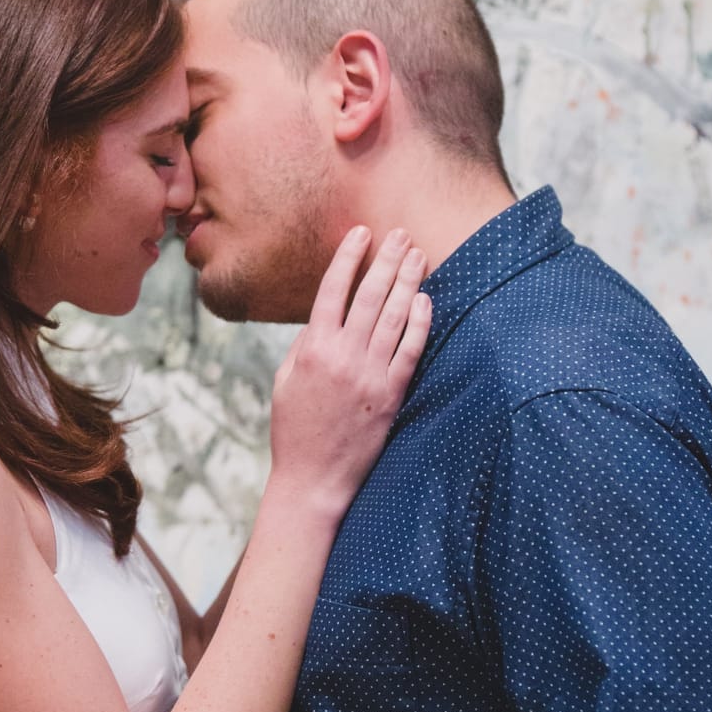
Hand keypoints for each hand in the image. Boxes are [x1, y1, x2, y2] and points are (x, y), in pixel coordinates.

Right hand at [270, 227, 430, 517]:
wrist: (313, 478)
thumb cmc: (294, 429)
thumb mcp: (286, 380)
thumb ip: (306, 345)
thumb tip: (326, 316)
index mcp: (312, 348)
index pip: (332, 290)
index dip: (348, 257)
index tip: (361, 233)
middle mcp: (343, 356)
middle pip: (370, 295)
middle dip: (386, 259)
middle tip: (399, 234)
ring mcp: (370, 375)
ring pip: (394, 316)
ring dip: (407, 281)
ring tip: (416, 255)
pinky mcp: (392, 395)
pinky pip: (410, 350)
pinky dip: (419, 322)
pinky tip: (425, 300)